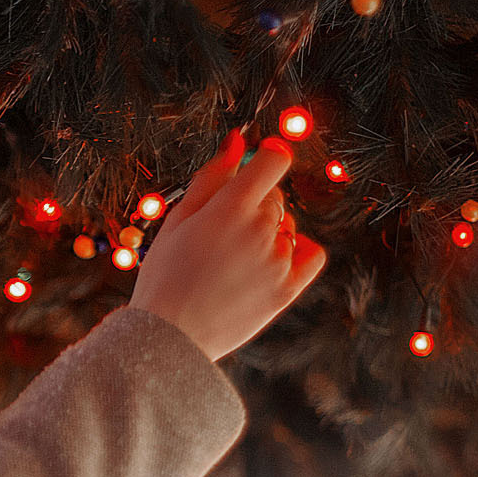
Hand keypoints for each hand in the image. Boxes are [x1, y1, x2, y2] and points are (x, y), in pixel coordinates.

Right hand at [132, 131, 326, 359]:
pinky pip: (311, 254)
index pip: (275, 160)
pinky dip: (299, 250)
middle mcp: (261, 230)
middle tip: (221, 233)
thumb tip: (238, 142)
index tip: (259, 163)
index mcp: (231, 207)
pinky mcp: (287, 289)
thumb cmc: (166, 274)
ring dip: (269, 233)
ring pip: (288, 227)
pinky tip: (274, 257)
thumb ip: (212, 176)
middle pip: (276, 198)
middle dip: (254, 205)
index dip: (268, 156)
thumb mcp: (179, 218)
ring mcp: (278, 261)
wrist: (170, 335)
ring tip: (233, 259)